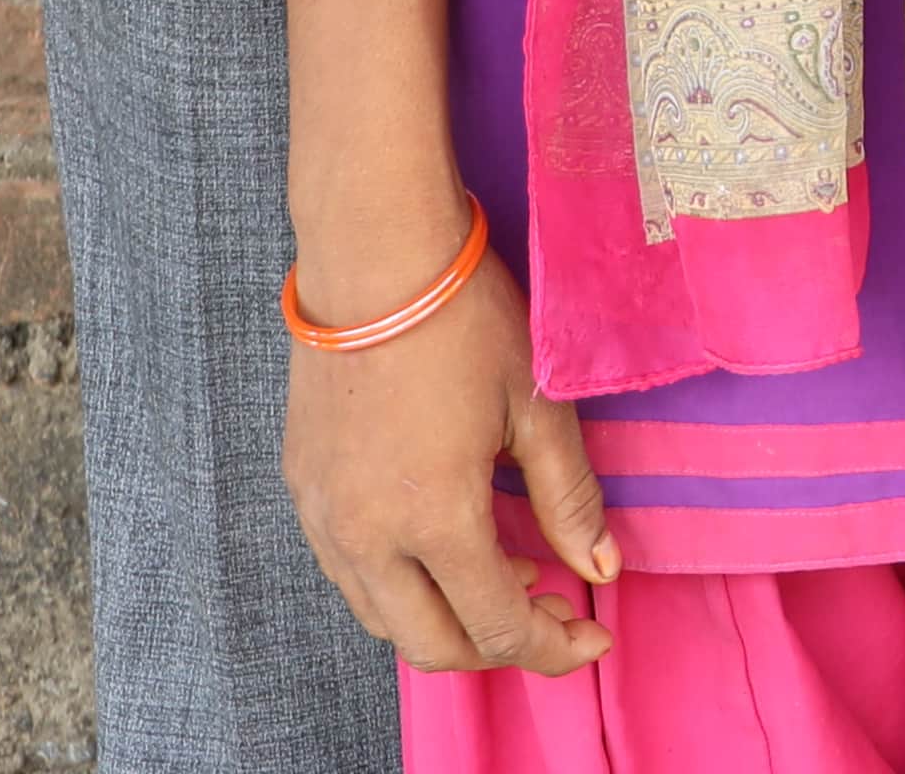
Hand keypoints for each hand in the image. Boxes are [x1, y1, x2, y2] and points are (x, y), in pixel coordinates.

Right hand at [277, 225, 610, 673]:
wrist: (373, 257)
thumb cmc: (465, 320)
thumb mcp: (538, 406)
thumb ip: (568, 499)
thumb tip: (602, 569)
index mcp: (434, 521)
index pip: (498, 629)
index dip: (552, 647)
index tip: (593, 636)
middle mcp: (367, 537)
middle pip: (432, 646)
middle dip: (499, 647)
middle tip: (550, 608)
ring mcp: (325, 517)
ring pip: (383, 618)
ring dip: (447, 618)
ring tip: (505, 571)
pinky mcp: (303, 489)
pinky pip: (349, 573)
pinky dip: (400, 585)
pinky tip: (442, 542)